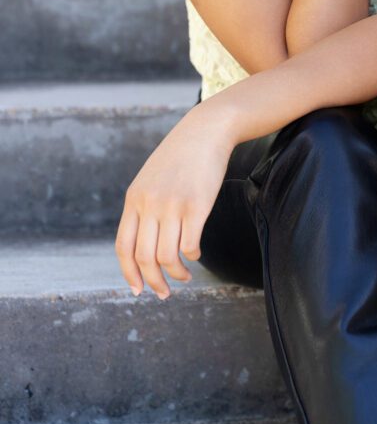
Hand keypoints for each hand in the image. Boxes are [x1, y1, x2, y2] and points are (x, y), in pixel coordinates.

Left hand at [115, 103, 234, 298]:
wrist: (205, 130)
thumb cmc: (180, 156)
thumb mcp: (151, 178)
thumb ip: (143, 206)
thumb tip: (142, 245)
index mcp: (134, 198)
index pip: (123, 247)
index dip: (129, 274)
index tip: (138, 290)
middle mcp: (149, 204)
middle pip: (144, 257)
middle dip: (154, 282)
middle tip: (164, 293)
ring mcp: (172, 205)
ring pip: (167, 255)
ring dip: (176, 273)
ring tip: (184, 276)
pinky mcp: (197, 205)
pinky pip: (190, 244)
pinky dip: (192, 255)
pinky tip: (196, 253)